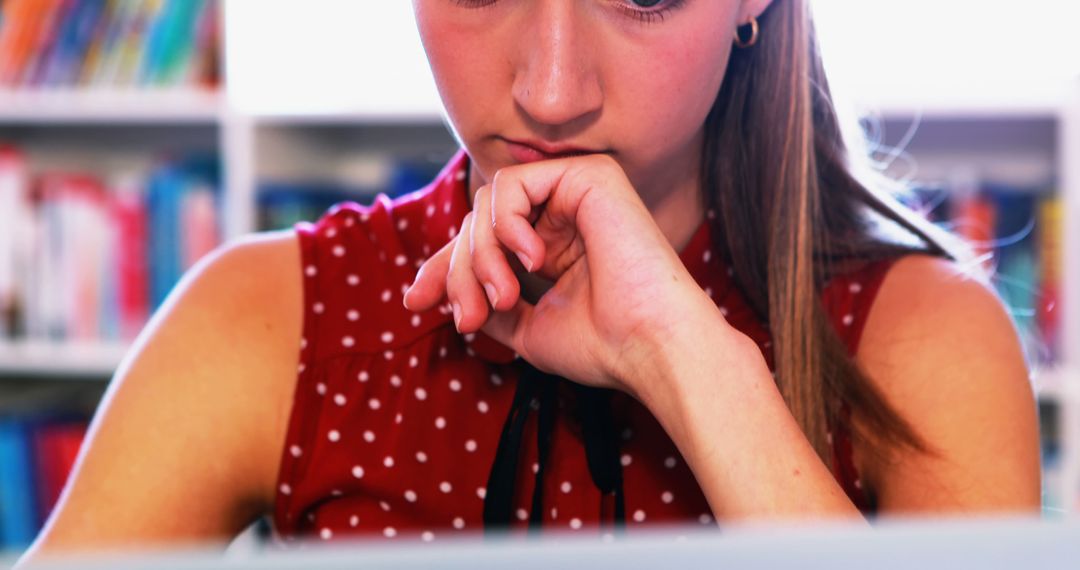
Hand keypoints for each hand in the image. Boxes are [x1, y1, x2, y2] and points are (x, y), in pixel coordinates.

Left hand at [404, 154, 727, 397]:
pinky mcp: (588, 174)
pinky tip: (533, 259)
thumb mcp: (526, 328)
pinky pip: (511, 182)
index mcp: (554, 248)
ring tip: (505, 296)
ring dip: (480, 255)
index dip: (445, 267)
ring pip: (488, 202)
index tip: (415, 301)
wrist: (649, 347)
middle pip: (478, 223)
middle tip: (470, 316)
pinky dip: (505, 224)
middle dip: (459, 271)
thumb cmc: (602, 346)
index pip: (484, 242)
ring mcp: (576, 192)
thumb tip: (441, 293)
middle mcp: (564, 216)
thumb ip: (488, 303)